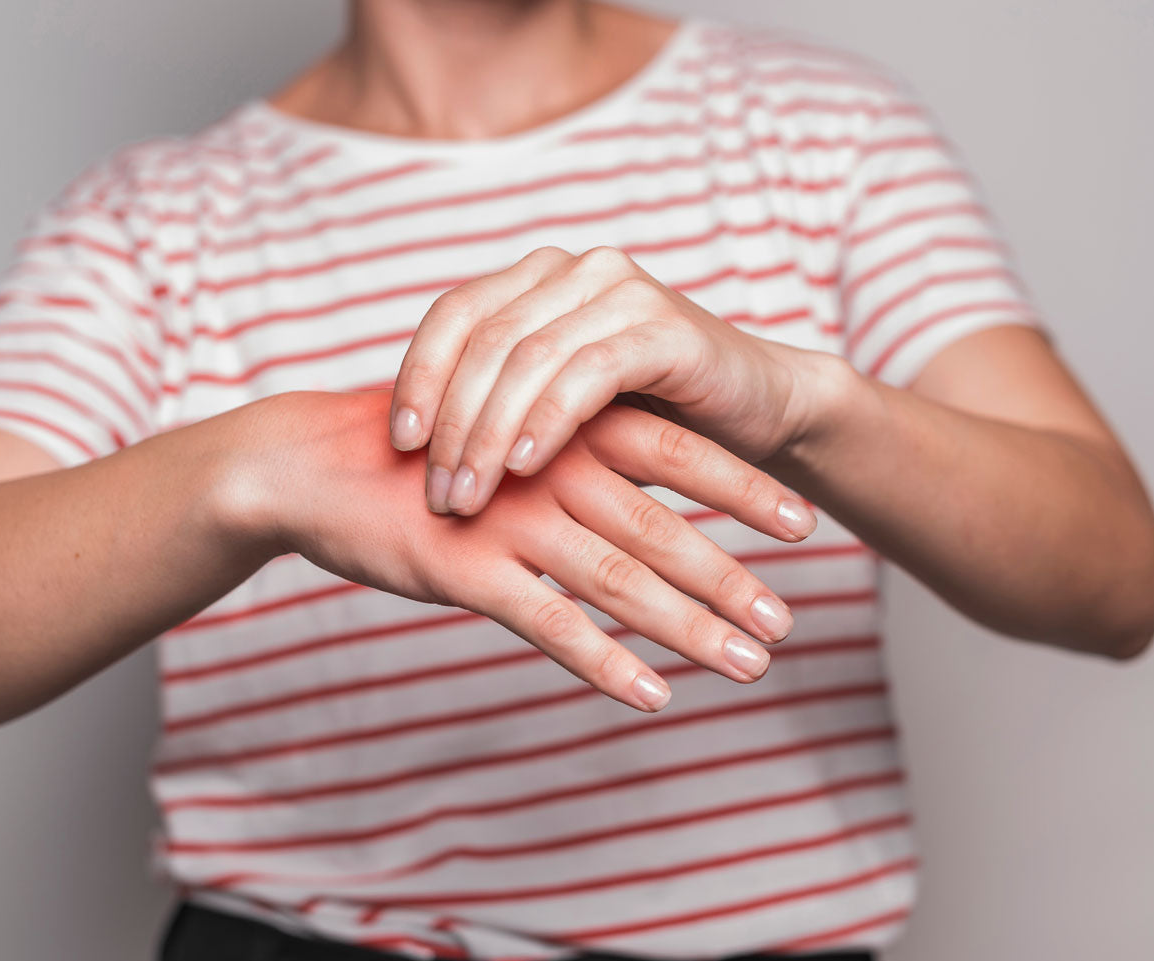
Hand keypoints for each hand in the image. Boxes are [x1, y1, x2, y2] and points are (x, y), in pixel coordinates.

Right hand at [250, 389, 817, 711]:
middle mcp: (552, 468)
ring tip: (749, 665)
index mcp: (568, 426)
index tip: (804, 524)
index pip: (679, 453)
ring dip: (691, 627)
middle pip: (665, 527)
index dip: (744, 489)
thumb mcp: (507, 427)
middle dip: (733, 577)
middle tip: (788, 621)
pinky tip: (652, 696)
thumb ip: (573, 447)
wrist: (313, 464)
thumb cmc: (422, 449)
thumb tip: (640, 477)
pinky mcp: (467, 568)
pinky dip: (604, 662)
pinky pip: (549, 623)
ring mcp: (510, 520)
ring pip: (620, 580)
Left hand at [387, 245, 821, 515]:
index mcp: (540, 278)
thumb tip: (412, 457)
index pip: (454, 315)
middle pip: (485, 340)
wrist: (757, 414)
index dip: (417, 377)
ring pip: (528, 358)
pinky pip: (587, 372)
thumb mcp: (560, 413)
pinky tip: (524, 467)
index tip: (396, 445)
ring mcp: (622, 291)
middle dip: (451, 424)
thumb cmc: (650, 423)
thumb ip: (498, 410)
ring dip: (490, 434)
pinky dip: (548, 421)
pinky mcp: (664, 328)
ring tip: (470, 497)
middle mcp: (576, 270)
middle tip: (437, 494)